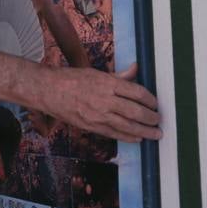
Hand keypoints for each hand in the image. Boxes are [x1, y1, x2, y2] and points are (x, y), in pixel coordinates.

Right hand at [35, 63, 161, 141]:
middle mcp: (105, 100)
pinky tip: (138, 138)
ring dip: (145, 131)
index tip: (155, 104)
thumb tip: (136, 69)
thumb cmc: (71, 79)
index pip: (138, 93)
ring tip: (155, 134)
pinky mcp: (91, 126)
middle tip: (158, 120)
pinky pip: (115, 134)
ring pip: (129, 126)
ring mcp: (98, 115)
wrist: (48, 90)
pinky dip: (129, 137)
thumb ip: (119, 76)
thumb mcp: (96, 73)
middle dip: (151, 118)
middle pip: (136, 111)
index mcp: (108, 83)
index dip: (151, 100)